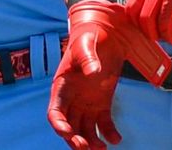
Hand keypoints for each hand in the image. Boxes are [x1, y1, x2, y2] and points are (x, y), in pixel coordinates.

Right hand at [48, 1, 170, 149]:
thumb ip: (88, 59)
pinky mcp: (102, 103)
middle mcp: (72, 98)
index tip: (68, 134)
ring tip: (102, 148)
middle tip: (86, 147)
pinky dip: (108, 133)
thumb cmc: (89, 37)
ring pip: (84, 128)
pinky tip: (116, 139)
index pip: (55, 111)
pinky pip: (103, 123)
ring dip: (90, 141)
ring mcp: (86, 102)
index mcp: (62, 86)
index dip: (59, 125)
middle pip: (69, 125)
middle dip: (74, 139)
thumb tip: (94, 73)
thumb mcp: (86, 45)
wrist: (104, 33)